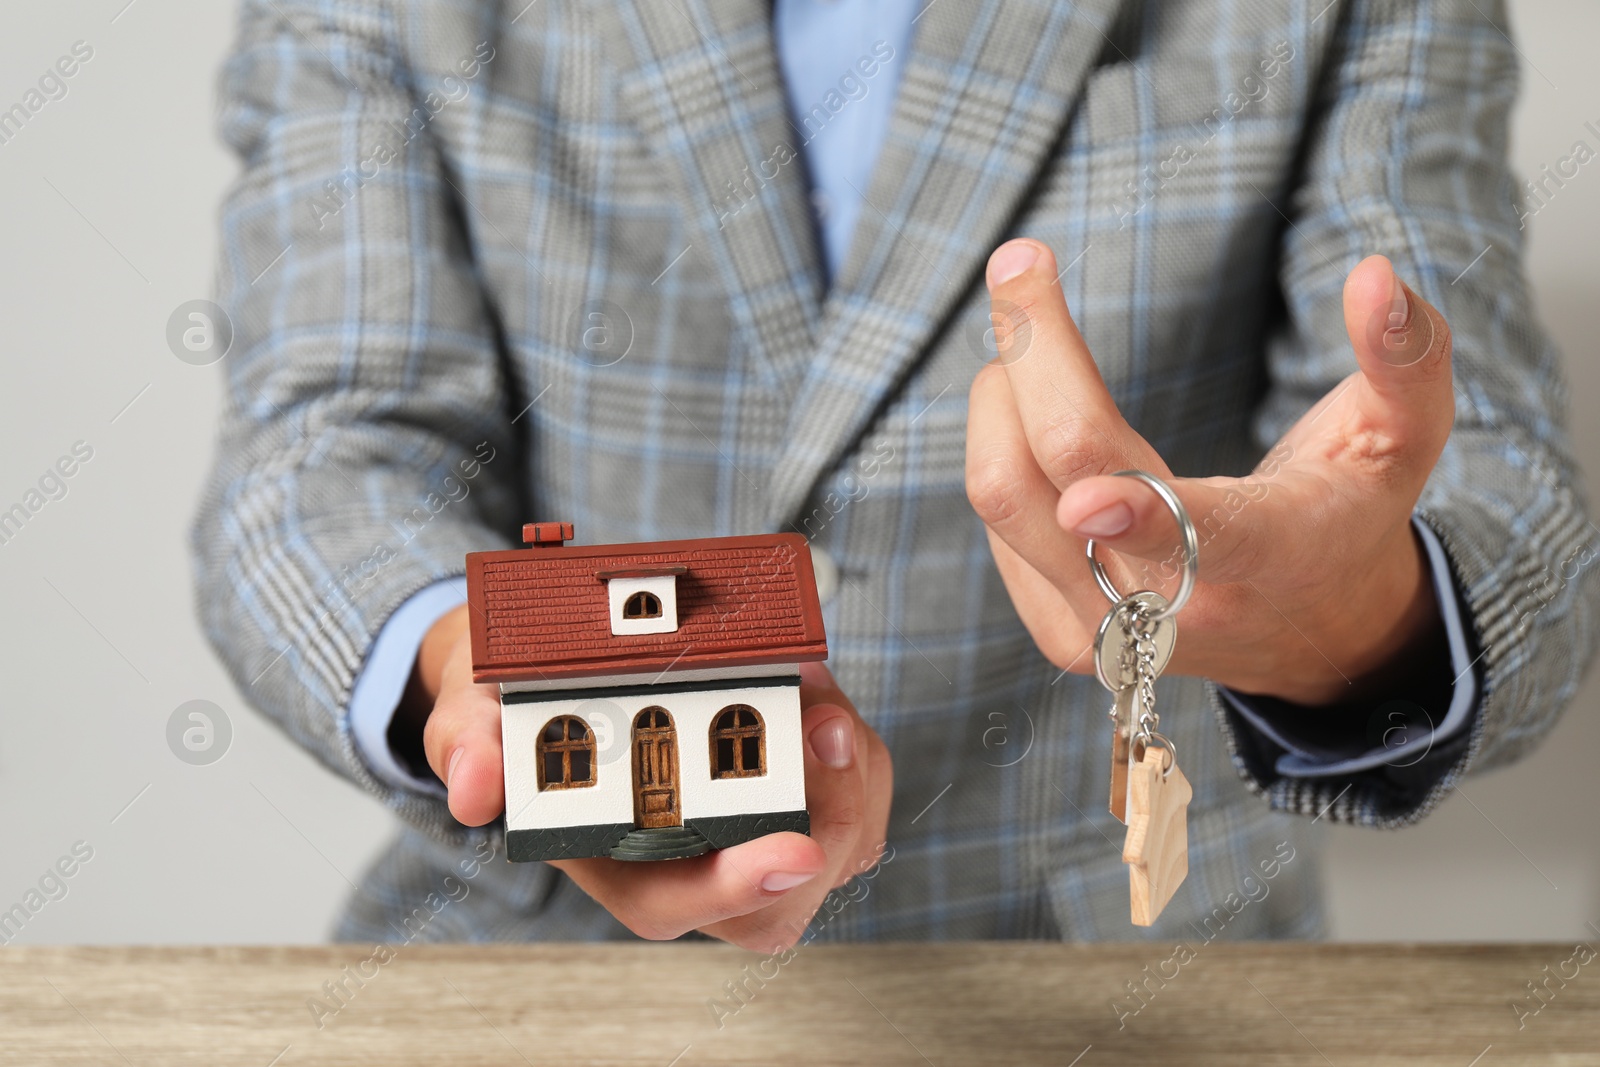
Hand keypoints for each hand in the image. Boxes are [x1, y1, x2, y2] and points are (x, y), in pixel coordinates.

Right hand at [409, 607, 891, 950]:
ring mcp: (741, 833)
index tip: (794, 851)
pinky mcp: (788, 794)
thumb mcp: (473, 706)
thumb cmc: (515, 703)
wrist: (547, 671)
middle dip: (826, 820)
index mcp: (607, 857)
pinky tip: (823, 698)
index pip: (677, 904)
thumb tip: (473, 789)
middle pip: (780, 899)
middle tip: (825, 729)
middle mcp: (683, 863)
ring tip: (820, 698)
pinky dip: (854, 753)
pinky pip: (851, 799)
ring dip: (849, 777)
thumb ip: (469, 741)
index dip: (738, 887)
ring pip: (836, 847)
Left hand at [965, 239, 1453, 705]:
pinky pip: (993, 520)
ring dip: (1001, 397)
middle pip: (1062, 475)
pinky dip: (1002, 446)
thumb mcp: (1407, 437)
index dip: (1135, 513)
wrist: (1311, 635)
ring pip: (1003, 496)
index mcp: (1271, 555)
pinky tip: (1039, 428)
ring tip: (1032, 353)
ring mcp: (1106, 630)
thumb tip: (1375, 277)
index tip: (1084, 493)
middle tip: (1020, 265)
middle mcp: (1177, 609)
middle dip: (1028, 352)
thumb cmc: (1351, 513)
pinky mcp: (1058, 631)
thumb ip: (1406, 355)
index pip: (1197, 537)